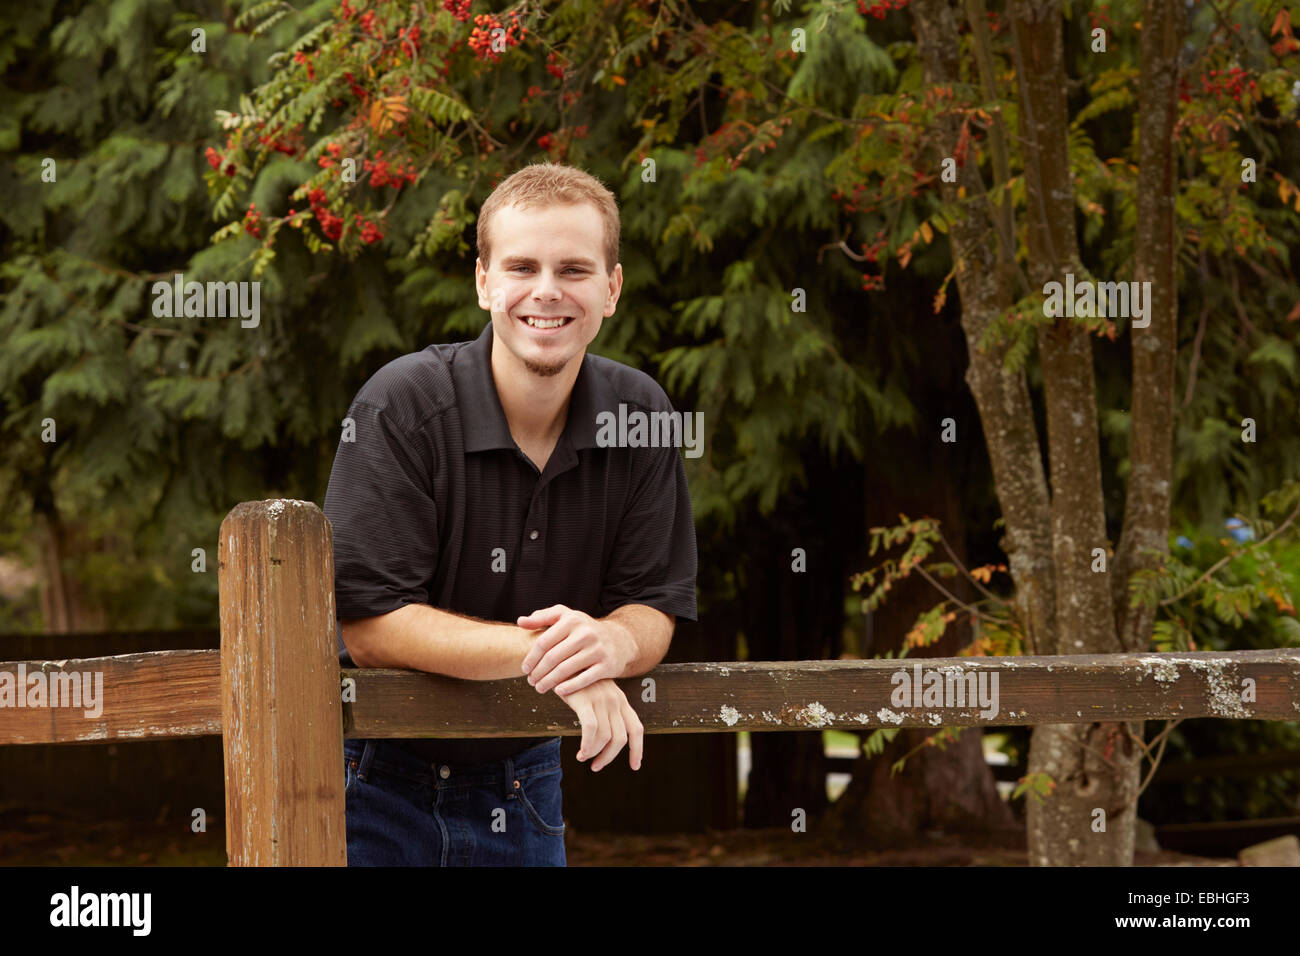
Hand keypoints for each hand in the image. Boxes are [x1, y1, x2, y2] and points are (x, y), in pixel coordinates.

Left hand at [518, 604, 632, 695]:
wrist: (618, 639)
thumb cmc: (584, 629)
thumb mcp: (566, 617)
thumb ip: (542, 617)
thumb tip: (520, 621)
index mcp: (572, 620)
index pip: (544, 642)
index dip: (531, 657)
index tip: (524, 669)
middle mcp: (585, 633)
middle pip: (553, 657)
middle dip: (538, 672)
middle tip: (530, 682)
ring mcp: (597, 649)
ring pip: (566, 669)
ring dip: (549, 682)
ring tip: (540, 688)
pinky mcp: (607, 664)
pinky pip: (584, 679)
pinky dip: (569, 687)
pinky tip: (558, 692)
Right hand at [554, 678, 643, 771]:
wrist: (561, 660)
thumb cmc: (577, 681)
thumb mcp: (597, 694)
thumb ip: (604, 712)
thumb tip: (605, 740)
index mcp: (621, 700)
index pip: (636, 728)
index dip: (638, 749)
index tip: (635, 766)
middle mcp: (615, 700)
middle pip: (621, 738)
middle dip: (609, 757)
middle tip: (596, 766)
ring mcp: (601, 700)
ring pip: (605, 737)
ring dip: (594, 753)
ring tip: (582, 757)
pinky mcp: (585, 700)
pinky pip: (590, 730)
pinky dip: (587, 745)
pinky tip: (581, 752)